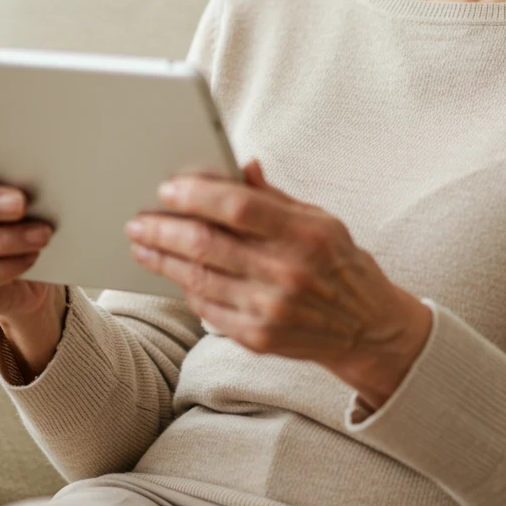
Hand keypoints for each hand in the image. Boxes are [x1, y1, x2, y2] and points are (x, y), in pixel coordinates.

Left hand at [124, 159, 432, 409]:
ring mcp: (271, 310)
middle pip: (208, 245)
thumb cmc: (340, 265)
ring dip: (164, 259)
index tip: (168, 189)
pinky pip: (207, 309)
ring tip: (143, 244)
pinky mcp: (259, 338)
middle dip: (164, 229)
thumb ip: (276, 197)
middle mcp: (287, 273)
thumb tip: (241, 166)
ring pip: (199, 278)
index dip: (197, 195)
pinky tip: (173, 273)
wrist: (367, 329)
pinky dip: (186, 288)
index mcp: (305, 235)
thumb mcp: (321, 220)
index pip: (238, 207)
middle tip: (138, 220)